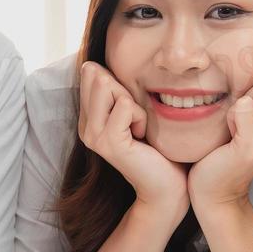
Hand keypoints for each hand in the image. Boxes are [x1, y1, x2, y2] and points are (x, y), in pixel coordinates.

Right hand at [77, 61, 188, 221]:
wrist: (166, 186)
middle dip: (126, 92)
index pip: (92, 75)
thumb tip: (93, 65)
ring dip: (133, 104)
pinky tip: (142, 137)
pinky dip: (141, 117)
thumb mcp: (133, 112)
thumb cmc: (157, 148)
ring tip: (139, 128)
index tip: (130, 111)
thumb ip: (115, 91)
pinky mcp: (110, 143)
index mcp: (88, 120)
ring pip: (109, 88)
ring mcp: (94, 137)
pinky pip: (125, 106)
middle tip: (136, 121)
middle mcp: (86, 128)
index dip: (118, 84)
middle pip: (99, 78)